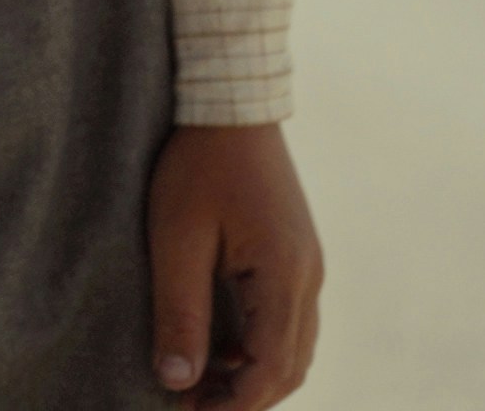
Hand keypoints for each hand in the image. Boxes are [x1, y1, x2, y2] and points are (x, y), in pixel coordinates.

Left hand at [147, 122, 322, 407]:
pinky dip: (258, 347)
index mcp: (284, 277)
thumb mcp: (176, 240)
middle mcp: (308, 278)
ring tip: (195, 383)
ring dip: (251, 375)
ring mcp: (307, 266)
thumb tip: (177, 381)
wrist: (229, 103)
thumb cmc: (196, 164)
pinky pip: (287, 320)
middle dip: (242, 398)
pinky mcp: (295, 254)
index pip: (268, 371)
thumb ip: (179, 312)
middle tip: (187, 406)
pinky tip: (215, 346)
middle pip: (288, 368)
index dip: (230, 406)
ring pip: (292, 347)